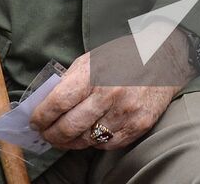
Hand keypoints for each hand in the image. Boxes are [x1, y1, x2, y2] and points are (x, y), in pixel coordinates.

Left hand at [29, 32, 193, 150]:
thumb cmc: (125, 55)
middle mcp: (109, 95)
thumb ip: (71, 79)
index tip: (34, 121)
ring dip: (71, 142)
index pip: (58, 103)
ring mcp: (125, 113)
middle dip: (52, 135)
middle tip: (46, 134)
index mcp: (93, 74)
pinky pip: (108, 144)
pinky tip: (89, 135)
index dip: (41, 116)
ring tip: (63, 138)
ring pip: (87, 140)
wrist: (164, 57)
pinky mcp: (138, 126)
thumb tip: (47, 100)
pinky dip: (94, 142)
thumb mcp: (93, 58)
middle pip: (69, 127)